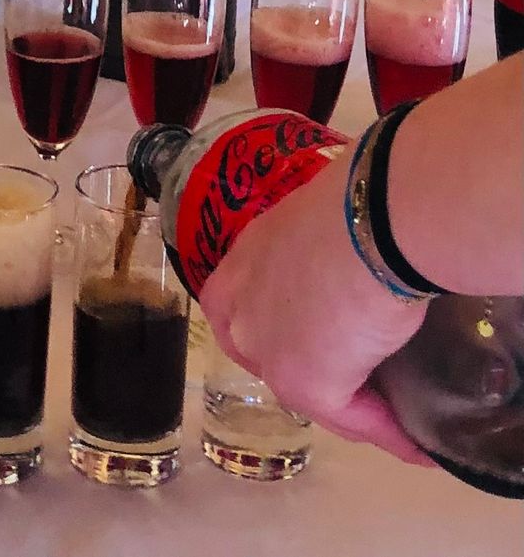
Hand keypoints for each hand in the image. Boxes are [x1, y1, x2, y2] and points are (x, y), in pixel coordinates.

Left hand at [198, 156, 431, 466]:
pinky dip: (385, 430)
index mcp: (244, 260)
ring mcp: (266, 347)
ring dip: (353, 409)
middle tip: (354, 386)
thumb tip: (361, 263)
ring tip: (396, 422)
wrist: (371, 221)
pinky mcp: (303, 381)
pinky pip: (348, 415)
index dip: (271, 332)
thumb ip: (322, 254)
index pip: (237, 309)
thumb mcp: (325, 228)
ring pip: (310, 389)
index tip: (313, 346)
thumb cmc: (357, 209)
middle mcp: (240, 305)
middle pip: (266, 354)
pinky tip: (415, 442)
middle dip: (307, 374)